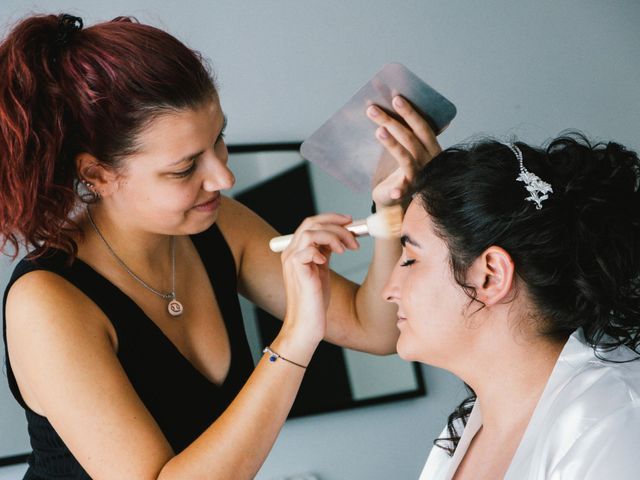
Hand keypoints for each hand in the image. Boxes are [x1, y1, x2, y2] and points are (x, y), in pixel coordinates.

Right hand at [279, 213, 358, 348]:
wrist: (306, 323)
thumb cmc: (314, 300)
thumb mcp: (322, 270)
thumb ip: (325, 252)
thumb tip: (339, 238)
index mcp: (296, 250)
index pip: (311, 223)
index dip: (331, 218)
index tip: (350, 222)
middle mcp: (290, 252)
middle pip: (312, 223)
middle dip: (337, 225)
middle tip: (354, 236)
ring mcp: (291, 260)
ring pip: (310, 232)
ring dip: (333, 236)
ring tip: (345, 249)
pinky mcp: (296, 269)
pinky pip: (307, 249)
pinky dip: (321, 250)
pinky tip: (327, 261)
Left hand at [367, 95, 442, 206]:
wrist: (396, 198)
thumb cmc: (400, 169)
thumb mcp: (403, 148)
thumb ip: (400, 132)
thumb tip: (378, 106)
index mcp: (430, 148)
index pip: (422, 127)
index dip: (410, 113)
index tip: (396, 98)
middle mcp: (428, 161)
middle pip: (411, 138)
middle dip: (393, 121)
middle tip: (373, 109)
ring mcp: (418, 177)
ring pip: (406, 158)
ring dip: (392, 144)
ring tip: (379, 130)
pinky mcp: (407, 192)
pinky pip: (402, 190)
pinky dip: (398, 191)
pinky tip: (393, 192)